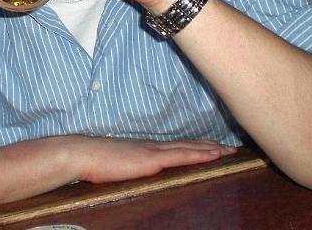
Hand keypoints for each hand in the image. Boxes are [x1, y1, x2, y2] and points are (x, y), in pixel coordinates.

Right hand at [72, 135, 236, 183]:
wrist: (82, 154)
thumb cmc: (92, 161)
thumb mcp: (114, 163)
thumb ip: (126, 164)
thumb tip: (131, 168)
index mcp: (143, 148)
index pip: (175, 146)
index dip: (194, 145)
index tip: (211, 146)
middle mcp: (152, 146)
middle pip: (186, 144)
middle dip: (209, 145)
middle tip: (229, 147)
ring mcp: (153, 151)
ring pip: (189, 148)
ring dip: (210, 149)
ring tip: (229, 150)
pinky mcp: (151, 159)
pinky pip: (182, 156)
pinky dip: (200, 153)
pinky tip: (214, 154)